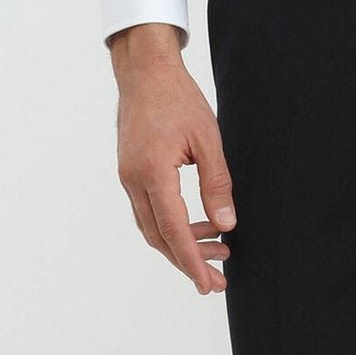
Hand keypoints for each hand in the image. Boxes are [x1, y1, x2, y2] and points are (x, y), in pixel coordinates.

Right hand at [113, 48, 235, 294]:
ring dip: (182, 242)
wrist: (145, 70)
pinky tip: (198, 220)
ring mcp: (128, 176)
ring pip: (153, 226)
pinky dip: (172, 222)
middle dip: (189, 260)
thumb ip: (217, 182)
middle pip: (160, 237)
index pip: (174, 231)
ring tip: (219, 245)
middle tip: (218, 278)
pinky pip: (149, 209)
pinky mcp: (130, 170)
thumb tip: (227, 223)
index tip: (209, 284)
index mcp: (153, 172)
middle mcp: (134, 180)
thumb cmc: (177, 97)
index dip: (192, 261)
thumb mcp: (207, 137)